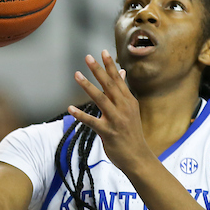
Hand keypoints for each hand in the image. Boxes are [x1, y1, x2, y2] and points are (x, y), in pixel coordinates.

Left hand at [67, 50, 152, 173]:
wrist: (138, 157)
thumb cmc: (132, 133)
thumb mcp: (131, 110)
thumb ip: (123, 92)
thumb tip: (121, 72)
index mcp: (129, 101)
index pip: (118, 79)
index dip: (110, 66)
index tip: (103, 52)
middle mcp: (124, 108)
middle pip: (109, 85)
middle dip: (98, 70)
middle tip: (88, 57)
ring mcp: (116, 120)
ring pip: (100, 99)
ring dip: (87, 86)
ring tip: (77, 75)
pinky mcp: (108, 132)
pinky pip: (92, 122)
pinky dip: (81, 115)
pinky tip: (71, 108)